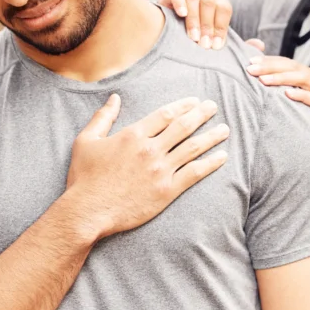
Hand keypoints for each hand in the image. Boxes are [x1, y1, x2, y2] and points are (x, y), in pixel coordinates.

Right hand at [67, 95, 229, 239]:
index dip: (182, 105)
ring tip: (225, 129)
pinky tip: (222, 157)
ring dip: (211, 137)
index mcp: (133, 135)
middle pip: (183, 126)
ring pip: (193, 148)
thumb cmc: (84, 177)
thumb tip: (115, 98)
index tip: (194, 101)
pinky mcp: (166, 191)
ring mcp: (160, 170)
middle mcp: (150, 149)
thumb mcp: (86, 140)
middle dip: (201, 114)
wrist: (88, 211)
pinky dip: (210, 163)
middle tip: (214, 107)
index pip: (165, 114)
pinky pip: (194, 173)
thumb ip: (103, 117)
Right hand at [158, 0, 264, 51]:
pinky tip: (181, 15)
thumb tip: (260, 45)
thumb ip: (238, 45)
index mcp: (218, 5)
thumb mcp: (217, 42)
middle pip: (210, 3)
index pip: (225, 9)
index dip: (221, 27)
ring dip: (194, 19)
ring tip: (192, 38)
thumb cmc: (199, 39)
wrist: (170, 34)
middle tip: (204, 45)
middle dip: (208, 26)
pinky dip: (179, 2)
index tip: (217, 46)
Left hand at [246, 56, 309, 129]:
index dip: (269, 60)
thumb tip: (259, 77)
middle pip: (291, 67)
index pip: (285, 62)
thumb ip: (280, 84)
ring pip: (302, 78)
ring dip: (281, 78)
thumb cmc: (309, 108)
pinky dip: (301, 95)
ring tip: (263, 80)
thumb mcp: (294, 93)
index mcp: (305, 72)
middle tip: (251, 69)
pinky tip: (287, 94)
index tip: (250, 61)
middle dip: (270, 67)